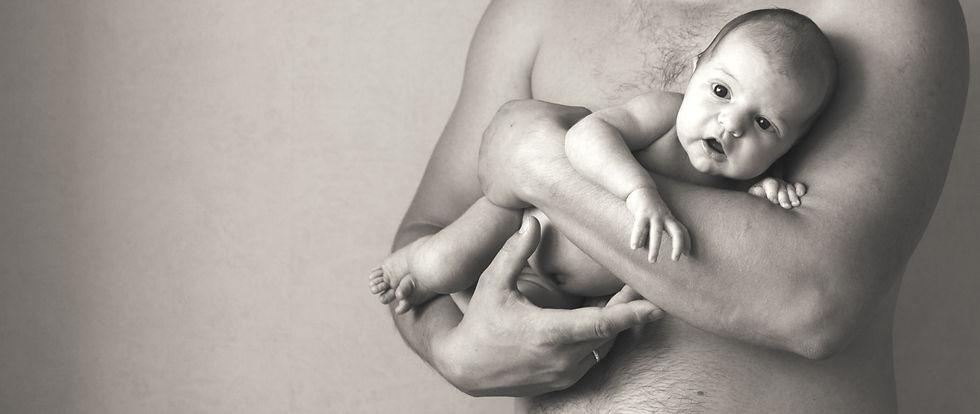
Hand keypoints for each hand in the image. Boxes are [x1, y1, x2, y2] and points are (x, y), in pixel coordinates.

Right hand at [434, 216, 663, 396]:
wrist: (464, 366)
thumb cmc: (480, 322)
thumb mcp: (493, 284)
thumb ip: (515, 252)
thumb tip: (531, 221)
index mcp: (547, 332)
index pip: (600, 324)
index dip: (631, 315)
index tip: (657, 306)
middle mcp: (560, 358)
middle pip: (609, 333)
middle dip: (629, 310)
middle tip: (643, 287)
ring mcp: (563, 373)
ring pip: (603, 347)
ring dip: (616, 326)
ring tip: (628, 300)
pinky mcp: (563, 381)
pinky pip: (593, 358)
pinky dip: (601, 340)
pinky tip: (604, 321)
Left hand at [478, 99, 589, 208]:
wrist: (543, 161)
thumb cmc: (562, 136)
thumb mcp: (578, 117)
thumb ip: (573, 119)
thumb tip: (580, 126)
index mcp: (510, 111)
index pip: (524, 125)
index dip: (540, 137)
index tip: (553, 149)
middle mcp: (491, 130)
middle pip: (511, 145)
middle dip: (526, 155)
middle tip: (546, 169)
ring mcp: (485, 156)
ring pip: (504, 166)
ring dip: (518, 174)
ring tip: (541, 183)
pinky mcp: (485, 181)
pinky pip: (501, 187)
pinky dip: (514, 192)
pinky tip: (530, 196)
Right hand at [625, 187, 689, 261]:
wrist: (640, 188)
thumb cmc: (649, 206)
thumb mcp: (658, 217)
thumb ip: (656, 230)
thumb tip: (647, 247)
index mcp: (670, 218)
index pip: (683, 231)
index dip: (687, 242)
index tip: (687, 254)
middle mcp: (664, 217)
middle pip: (677, 231)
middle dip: (678, 246)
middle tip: (675, 259)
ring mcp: (653, 215)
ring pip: (657, 233)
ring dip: (655, 248)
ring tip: (652, 260)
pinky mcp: (641, 213)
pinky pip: (640, 227)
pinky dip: (637, 238)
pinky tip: (634, 247)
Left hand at [748, 177, 806, 208]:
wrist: (763, 212)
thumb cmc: (757, 206)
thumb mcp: (754, 200)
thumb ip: (756, 195)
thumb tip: (760, 192)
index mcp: (764, 184)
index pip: (770, 184)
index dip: (773, 192)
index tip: (774, 202)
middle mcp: (776, 184)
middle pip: (782, 187)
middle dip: (784, 197)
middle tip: (786, 206)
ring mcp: (785, 186)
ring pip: (790, 188)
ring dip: (793, 196)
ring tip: (795, 204)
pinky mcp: (793, 190)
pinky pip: (798, 186)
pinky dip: (800, 189)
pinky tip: (801, 194)